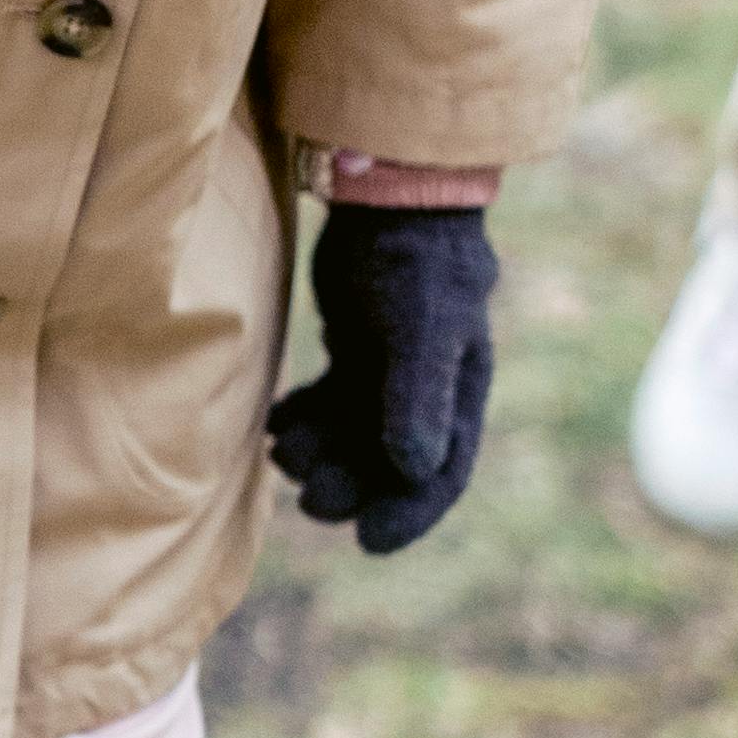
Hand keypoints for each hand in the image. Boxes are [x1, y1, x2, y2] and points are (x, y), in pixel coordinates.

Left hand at [265, 204, 494, 557]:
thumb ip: (417, 396)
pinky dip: (306, 420)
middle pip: (389, 464)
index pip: (441, 473)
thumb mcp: (421, 327)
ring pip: (355, 436)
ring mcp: (390, 370)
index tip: (368, 541)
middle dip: (350, 486)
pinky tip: (277, 422)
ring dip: (321, 455)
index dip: (409, 514)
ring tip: (282, 453)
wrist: (390, 196)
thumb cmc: (415, 259)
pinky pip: (331, 404)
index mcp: (460, 393)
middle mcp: (430, 390)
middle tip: (307, 496)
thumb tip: (412, 471)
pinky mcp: (357, 348)